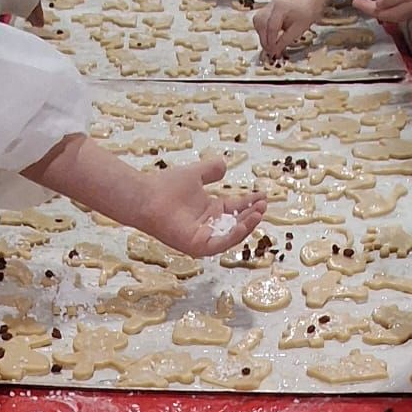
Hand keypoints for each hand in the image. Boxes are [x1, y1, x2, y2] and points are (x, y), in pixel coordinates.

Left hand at [144, 154, 265, 257]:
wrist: (148, 197)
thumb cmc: (166, 186)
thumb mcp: (196, 173)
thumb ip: (210, 170)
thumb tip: (224, 164)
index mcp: (210, 210)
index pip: (235, 208)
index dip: (250, 202)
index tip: (263, 195)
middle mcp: (209, 225)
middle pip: (236, 223)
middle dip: (251, 215)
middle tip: (264, 205)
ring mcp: (203, 237)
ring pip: (231, 236)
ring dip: (247, 226)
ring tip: (259, 213)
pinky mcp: (197, 246)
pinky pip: (220, 244)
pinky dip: (233, 236)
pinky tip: (244, 224)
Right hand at [255, 0, 320, 61]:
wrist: (307, 5)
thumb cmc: (305, 15)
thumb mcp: (298, 30)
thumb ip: (285, 40)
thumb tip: (275, 51)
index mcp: (281, 7)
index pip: (272, 26)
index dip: (271, 41)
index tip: (273, 51)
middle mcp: (272, 5)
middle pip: (260, 22)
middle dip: (264, 39)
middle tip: (270, 50)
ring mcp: (268, 6)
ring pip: (257, 21)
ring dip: (261, 35)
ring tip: (269, 44)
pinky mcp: (266, 10)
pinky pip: (259, 21)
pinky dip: (262, 31)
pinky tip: (269, 37)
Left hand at [354, 0, 411, 30]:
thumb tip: (378, 3)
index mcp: (395, 13)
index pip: (375, 11)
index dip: (364, 7)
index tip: (354, 1)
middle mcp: (397, 16)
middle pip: (378, 14)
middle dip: (366, 8)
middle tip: (356, 1)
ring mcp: (401, 13)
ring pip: (382, 12)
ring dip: (372, 8)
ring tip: (363, 2)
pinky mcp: (405, 9)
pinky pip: (388, 10)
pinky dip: (380, 6)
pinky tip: (379, 2)